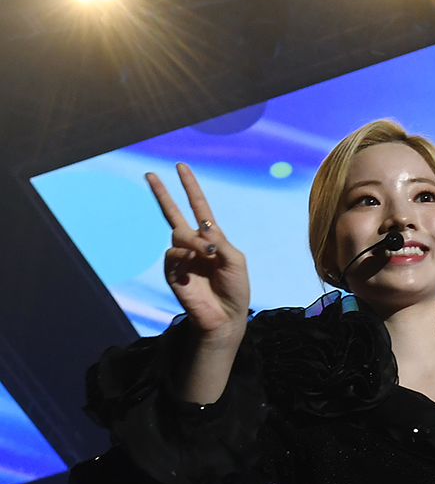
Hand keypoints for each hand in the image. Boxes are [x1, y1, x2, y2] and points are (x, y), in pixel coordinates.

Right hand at [146, 163, 250, 337]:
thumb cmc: (235, 289)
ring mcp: (181, 258)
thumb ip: (219, 241)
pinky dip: (184, 257)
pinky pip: (172, 255)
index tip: (181, 167)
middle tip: (150, 174)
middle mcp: (193, 245)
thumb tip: (201, 226)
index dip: (190, 187)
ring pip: (177, 235)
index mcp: (211, 238)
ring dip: (193, 242)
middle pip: (172, 214)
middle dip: (162, 194)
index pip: (198, 207)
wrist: (226, 316)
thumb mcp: (235, 261)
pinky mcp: (173, 273)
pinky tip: (193, 269)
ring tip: (207, 255)